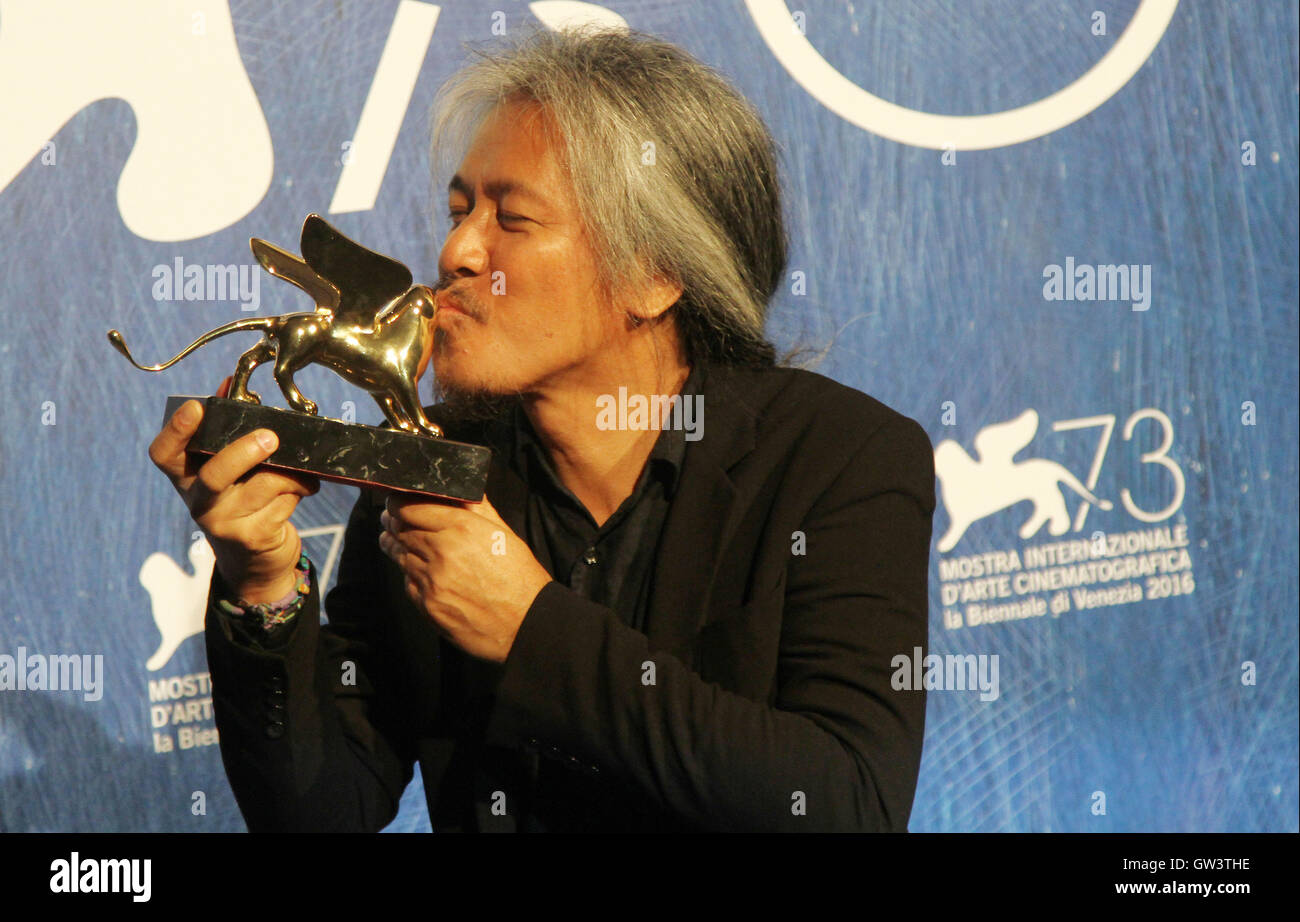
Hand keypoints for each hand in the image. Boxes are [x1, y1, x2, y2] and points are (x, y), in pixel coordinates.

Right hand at [149, 375, 319, 600]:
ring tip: (301, 468)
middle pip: (214, 476)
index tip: (195, 406)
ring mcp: (224, 523)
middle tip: (270, 437)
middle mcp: (198, 502)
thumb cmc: (242, 499)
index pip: (163, 454)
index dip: (175, 430)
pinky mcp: (253, 537)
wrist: (254, 560)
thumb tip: (228, 383)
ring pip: (262, 486)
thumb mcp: (228, 467)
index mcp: (186, 477)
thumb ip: (227, 428)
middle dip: (243, 453)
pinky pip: (283, 502)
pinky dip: (300, 488)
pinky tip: (305, 486)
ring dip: (289, 472)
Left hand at [378, 492, 551, 662]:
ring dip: (395, 546)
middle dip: (393, 522)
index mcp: (462, 527)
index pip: (409, 507)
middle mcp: (442, 551)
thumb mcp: (504, 534)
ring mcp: (432, 580)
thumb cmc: (519, 578)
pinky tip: (416, 570)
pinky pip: (407, 582)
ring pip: (399, 555)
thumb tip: (460, 489)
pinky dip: (409, 573)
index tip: (396, 501)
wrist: (525, 624)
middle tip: (391, 519)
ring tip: (393, 540)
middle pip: (400, 530)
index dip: (397, 502)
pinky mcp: (427, 604)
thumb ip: (477, 508)